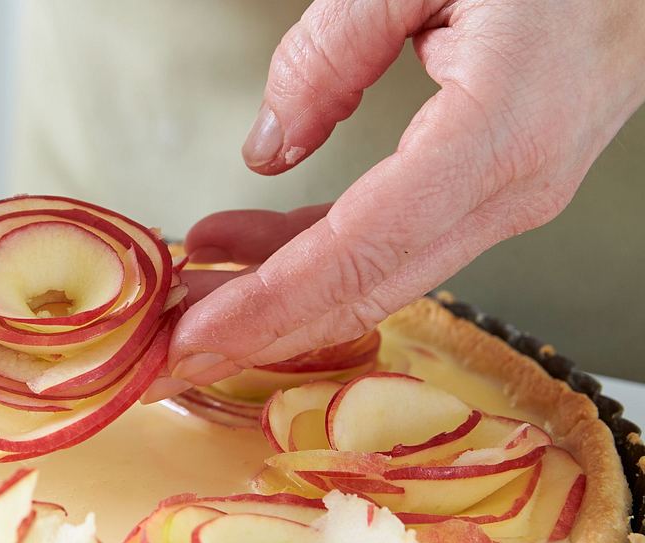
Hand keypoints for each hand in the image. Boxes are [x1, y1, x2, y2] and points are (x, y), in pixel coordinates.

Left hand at [159, 0, 644, 394]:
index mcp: (498, 133)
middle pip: (364, 290)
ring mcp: (509, 194)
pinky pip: (393, 241)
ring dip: (278, 295)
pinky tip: (248, 247)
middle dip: (258, 332)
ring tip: (190, 293)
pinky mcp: (495, 183)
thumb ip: (332, 51)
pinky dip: (315, 255)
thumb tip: (267, 146)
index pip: (359, 253)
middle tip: (168, 355)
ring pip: (374, 274)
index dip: (267, 307)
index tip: (190, 341)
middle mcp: (511, 186)